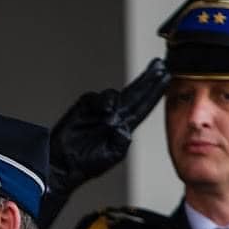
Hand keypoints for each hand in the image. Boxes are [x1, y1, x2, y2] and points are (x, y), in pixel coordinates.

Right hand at [48, 57, 169, 192]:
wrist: (62, 163)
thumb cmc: (86, 163)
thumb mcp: (111, 156)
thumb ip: (121, 141)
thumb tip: (124, 127)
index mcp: (124, 128)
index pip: (143, 106)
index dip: (155, 92)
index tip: (165, 78)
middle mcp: (114, 116)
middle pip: (135, 94)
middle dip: (148, 79)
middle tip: (159, 65)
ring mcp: (99, 110)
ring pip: (115, 95)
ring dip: (117, 100)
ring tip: (112, 119)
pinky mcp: (84, 107)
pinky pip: (97, 97)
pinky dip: (103, 100)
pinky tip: (105, 110)